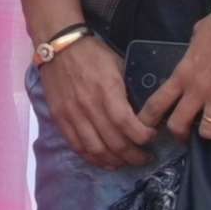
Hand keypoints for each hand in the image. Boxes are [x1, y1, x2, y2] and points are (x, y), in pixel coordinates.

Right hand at [33, 33, 148, 171]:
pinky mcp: (60, 119)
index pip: (126, 124)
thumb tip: (140, 114)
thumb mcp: (118, 66)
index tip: (152, 137)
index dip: (142, 137)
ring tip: (127, 163)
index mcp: (106, 90)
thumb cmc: (93, 54)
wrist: (58, 46)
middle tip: (146, 157)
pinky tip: (105, 162)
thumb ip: (127, 92)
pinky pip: (77, 146)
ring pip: (96, 149)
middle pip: (114, 142)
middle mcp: (88, 106)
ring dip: (115, 161)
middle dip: (134, 155)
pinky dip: (93, 158)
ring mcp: (72, 114)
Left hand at [139, 17, 210, 141]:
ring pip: (207, 131)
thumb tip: (194, 49)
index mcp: (182, 73)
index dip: (147, 121)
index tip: (147, 129)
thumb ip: (192, 52)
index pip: (156, 104)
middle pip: (178, 125)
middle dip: (180, 135)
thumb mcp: (196, 37)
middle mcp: (196, 89)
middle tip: (187, 136)